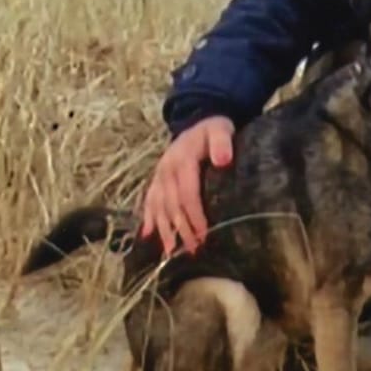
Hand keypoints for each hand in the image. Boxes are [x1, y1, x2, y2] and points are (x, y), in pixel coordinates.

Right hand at [140, 116, 233, 255]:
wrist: (197, 118)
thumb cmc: (214, 129)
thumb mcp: (221, 130)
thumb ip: (222, 143)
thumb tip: (223, 160)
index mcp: (182, 161)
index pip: (187, 194)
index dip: (194, 216)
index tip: (204, 235)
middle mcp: (166, 170)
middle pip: (172, 205)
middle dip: (181, 229)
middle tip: (192, 250)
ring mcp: (159, 176)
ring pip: (158, 206)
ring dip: (164, 230)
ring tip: (170, 251)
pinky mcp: (157, 179)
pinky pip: (149, 200)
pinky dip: (148, 218)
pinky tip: (147, 235)